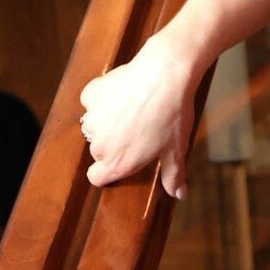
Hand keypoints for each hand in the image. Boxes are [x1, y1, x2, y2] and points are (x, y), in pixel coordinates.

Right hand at [77, 34, 198, 197]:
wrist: (165, 75)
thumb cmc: (173, 114)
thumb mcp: (177, 149)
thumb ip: (174, 176)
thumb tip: (179, 195)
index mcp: (118, 163)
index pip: (97, 178)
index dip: (108, 170)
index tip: (122, 158)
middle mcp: (100, 145)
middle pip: (99, 151)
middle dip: (113, 142)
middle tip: (136, 128)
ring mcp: (92, 120)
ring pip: (94, 125)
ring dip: (106, 120)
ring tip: (131, 108)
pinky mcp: (90, 96)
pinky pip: (93, 100)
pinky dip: (103, 97)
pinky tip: (123, 91)